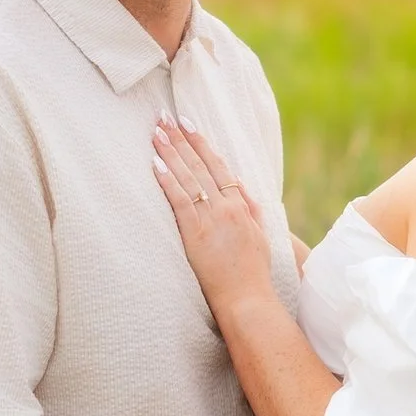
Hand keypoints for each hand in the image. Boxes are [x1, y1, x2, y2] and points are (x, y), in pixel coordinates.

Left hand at [153, 117, 275, 313]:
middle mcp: (227, 206)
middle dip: (181, 139)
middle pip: (200, 165)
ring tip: (156, 132)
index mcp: (242, 205)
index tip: (188, 124)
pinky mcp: (195, 232)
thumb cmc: (253, 272)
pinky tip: (155, 163)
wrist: (248, 298)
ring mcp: (211, 218)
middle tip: (164, 117)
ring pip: (188, 177)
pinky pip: (179, 199)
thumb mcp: (260, 236)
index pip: (219, 166)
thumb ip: (251, 209)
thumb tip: (241, 186)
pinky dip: (167, 179)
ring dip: (170, 152)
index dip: (202, 143)